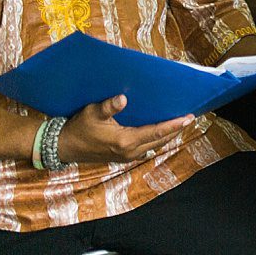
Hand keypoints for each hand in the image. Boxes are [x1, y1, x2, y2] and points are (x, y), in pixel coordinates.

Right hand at [57, 95, 192, 164]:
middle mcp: (130, 152)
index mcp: (125, 141)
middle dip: (176, 129)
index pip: (156, 132)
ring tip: (180, 122)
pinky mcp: (124, 157)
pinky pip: (147, 147)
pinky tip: (161, 130)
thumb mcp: (93, 113)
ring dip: (168, 135)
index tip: (189, 117)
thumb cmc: (79, 128)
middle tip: (190, 117)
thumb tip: (123, 98)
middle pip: (160, 140)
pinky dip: (157, 139)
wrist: (64, 147)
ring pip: (155, 145)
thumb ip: (109, 106)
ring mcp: (128, 156)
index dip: (174, 125)